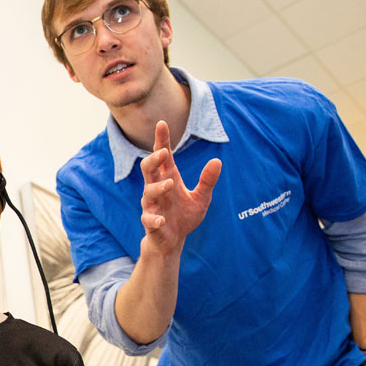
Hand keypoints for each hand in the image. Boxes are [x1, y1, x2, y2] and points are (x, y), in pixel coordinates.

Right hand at [139, 120, 219, 255]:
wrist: (173, 241)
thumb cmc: (184, 216)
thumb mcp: (201, 198)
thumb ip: (207, 181)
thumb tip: (217, 161)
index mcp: (168, 178)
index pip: (162, 156)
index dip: (161, 140)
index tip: (162, 123)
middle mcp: (157, 189)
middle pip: (148, 169)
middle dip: (153, 159)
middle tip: (163, 153)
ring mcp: (152, 205)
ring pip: (148, 192)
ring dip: (158, 187)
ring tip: (171, 184)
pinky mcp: (150, 222)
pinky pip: (148, 219)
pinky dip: (154, 219)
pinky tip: (162, 219)